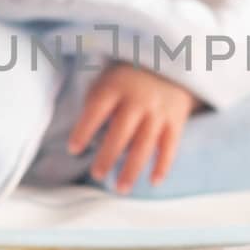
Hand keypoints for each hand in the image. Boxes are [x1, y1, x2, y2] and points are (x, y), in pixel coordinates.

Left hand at [67, 64, 197, 193]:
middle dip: (108, 155)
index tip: (73, 149)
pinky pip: (170, 146)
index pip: (96, 109)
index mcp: (115, 86)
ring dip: (132, 168)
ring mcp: (158, 111)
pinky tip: (153, 182)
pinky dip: (163, 165)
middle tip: (97, 175)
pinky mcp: (176, 120)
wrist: (171, 62)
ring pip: (145, 143)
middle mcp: (138, 99)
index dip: (84, 129)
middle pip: (121, 132)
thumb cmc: (128, 78)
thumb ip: (96, 103)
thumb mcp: (108, 79)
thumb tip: (84, 139)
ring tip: (121, 188)